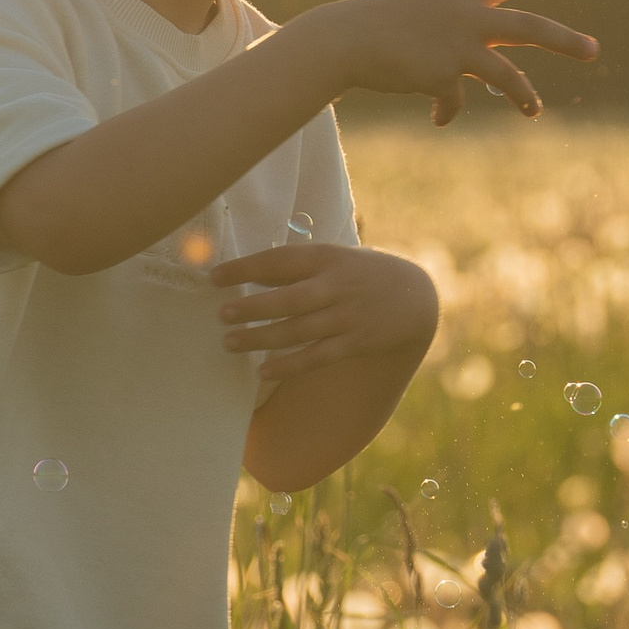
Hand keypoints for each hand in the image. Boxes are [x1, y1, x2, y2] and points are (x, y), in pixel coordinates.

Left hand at [210, 244, 437, 382]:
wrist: (415, 296)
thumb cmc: (361, 273)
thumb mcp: (334, 257)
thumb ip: (296, 266)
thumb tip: (249, 274)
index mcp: (327, 258)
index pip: (280, 260)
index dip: (245, 268)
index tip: (214, 276)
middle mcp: (336, 286)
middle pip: (288, 298)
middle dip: (252, 307)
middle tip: (220, 314)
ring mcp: (347, 316)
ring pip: (298, 331)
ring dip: (261, 338)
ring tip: (229, 343)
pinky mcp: (355, 342)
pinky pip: (317, 357)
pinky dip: (289, 366)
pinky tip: (263, 371)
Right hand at [302, 0, 594, 124]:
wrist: (343, 40)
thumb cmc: (371, 24)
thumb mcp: (415, 10)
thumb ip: (445, 23)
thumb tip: (458, 55)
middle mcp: (466, 17)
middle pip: (528, 27)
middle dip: (564, 39)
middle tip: (593, 51)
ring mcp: (457, 47)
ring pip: (507, 76)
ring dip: (525, 96)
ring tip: (535, 111)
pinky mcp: (442, 76)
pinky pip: (453, 102)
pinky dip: (446, 112)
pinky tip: (437, 119)